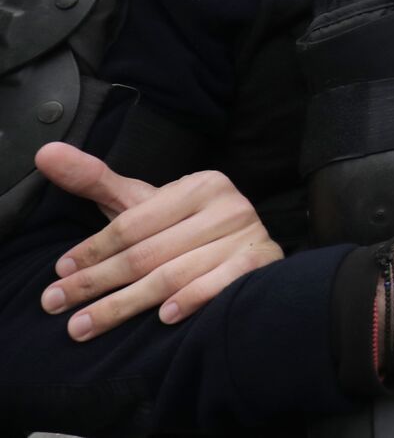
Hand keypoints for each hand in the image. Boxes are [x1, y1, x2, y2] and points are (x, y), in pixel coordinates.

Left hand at [34, 142, 282, 341]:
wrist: (245, 249)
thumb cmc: (185, 228)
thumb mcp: (145, 204)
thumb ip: (96, 179)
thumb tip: (46, 153)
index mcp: (200, 185)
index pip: (134, 222)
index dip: (92, 249)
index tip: (59, 273)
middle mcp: (228, 206)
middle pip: (148, 252)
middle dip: (96, 282)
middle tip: (57, 305)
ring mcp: (246, 235)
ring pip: (174, 274)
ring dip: (126, 304)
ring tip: (86, 326)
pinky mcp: (261, 262)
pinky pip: (220, 283)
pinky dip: (192, 299)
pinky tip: (164, 317)